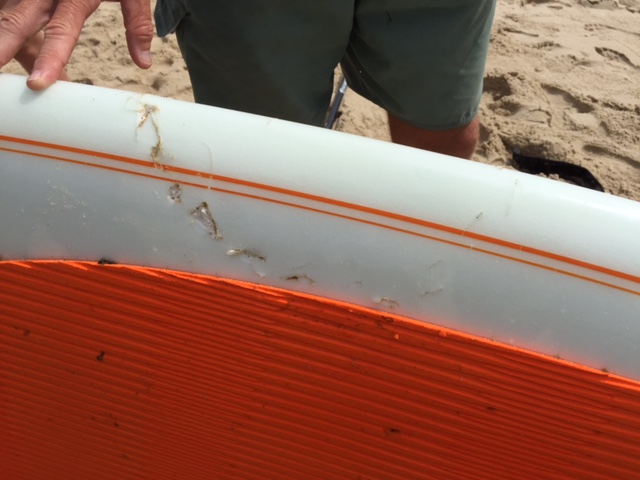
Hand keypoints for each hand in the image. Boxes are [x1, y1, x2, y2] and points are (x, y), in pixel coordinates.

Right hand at [0, 0, 152, 89]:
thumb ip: (136, 23)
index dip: (51, 57)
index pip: (62, 30)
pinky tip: (0, 39)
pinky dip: (1, 21)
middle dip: (4, 44)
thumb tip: (144, 63)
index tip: (38, 82)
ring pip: (6, 11)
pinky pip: (6, 4)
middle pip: (20, 19)